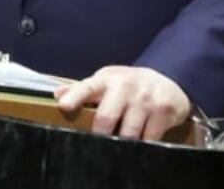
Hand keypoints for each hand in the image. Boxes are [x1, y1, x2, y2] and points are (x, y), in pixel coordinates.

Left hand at [54, 66, 190, 140]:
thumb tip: (58, 95)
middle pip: (106, 118)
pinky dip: (143, 144)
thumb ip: (83, 90)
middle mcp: (126, 86)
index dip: (75, 97)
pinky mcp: (163, 110)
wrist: (166, 81)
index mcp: (107, 80)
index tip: (64, 106)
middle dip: (101, 135)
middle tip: (99, 143)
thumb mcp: (106, 82)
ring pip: (128, 133)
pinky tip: (142, 141)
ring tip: (120, 144)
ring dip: (123, 142)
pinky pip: (149, 138)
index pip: (87, 87)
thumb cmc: (128, 85)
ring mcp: (145, 99)